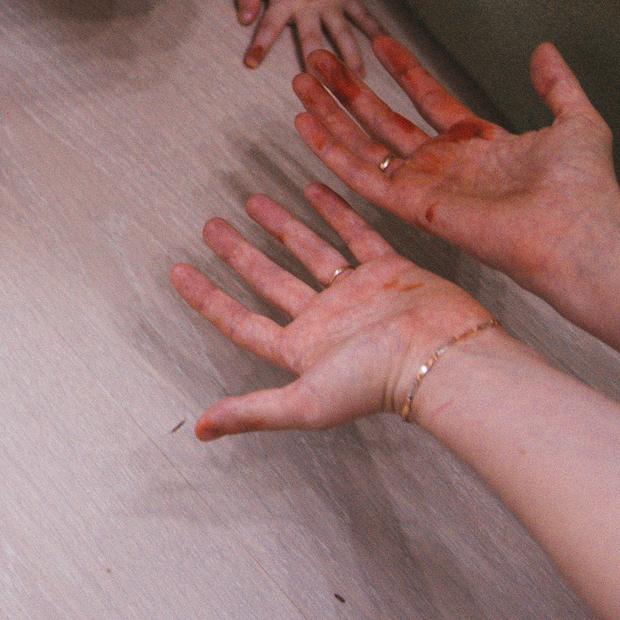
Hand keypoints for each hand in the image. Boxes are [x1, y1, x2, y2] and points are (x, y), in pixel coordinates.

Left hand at [170, 183, 498, 436]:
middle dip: (239, 253)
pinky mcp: (389, 269)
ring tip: (252, 200)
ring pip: (309, 251)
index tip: (178, 272)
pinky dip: (335, 212)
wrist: (441, 356)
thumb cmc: (376, 384)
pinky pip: (356, 234)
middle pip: (270, 280)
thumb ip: (252, 411)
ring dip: (280, 227)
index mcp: (302, 350)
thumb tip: (201, 429)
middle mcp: (325, 320)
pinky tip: (313, 189)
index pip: (241, 322)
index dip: (208, 299)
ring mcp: (356, 293)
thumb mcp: (303, 402)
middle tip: (211, 226)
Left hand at [235, 0, 380, 72]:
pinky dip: (375, 28)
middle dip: (316, 62)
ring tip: (358, 78)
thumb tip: (243, 20)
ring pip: (342, 34)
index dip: (260, 45)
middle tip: (322, 85)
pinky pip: (363, 15)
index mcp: (286, 4)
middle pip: (312, 39)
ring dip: (350, 55)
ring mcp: (332, 6)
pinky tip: (386, 43)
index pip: (269, 28)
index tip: (252, 63)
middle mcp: (310, 10)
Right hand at [290, 37, 619, 313]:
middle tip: (321, 59)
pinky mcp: (413, 207)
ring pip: (362, 144)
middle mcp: (445, 166)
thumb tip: (544, 49)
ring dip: (330, 113)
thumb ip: (557, 85)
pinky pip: (361, 175)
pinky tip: (306, 123)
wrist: (582, 235)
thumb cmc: (586, 191)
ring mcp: (425, 186)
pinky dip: (330, 149)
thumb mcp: (577, 121)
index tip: (378, 42)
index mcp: (478, 146)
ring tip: (302, 80)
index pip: (429, 100)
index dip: (403, 70)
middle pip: (383, 120)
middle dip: (350, 89)